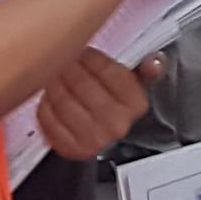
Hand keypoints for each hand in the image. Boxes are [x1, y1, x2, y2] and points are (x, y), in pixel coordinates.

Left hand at [32, 48, 150, 164]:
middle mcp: (116, 123)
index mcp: (135, 104)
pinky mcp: (71, 148)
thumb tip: (155, 62)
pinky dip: (44, 105)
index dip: (89, 56)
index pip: (106, 70)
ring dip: (53, 83)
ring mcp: (93, 138)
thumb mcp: (134, 85)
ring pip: (62, 100)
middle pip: (82, 84)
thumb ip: (145, 69)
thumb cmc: (115, 105)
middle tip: (61, 59)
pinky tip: (49, 98)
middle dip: (68, 66)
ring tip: (53, 76)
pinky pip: (48, 119)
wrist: (103, 137)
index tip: (81, 51)